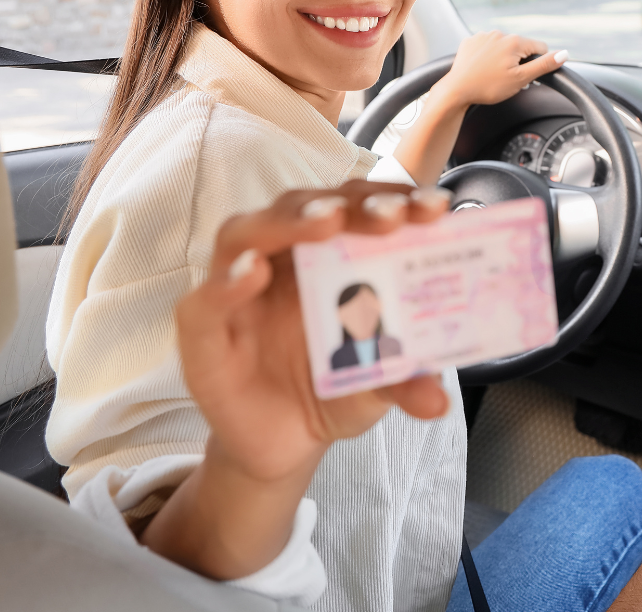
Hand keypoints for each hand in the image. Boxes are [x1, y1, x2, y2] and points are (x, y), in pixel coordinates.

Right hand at [145, 181, 453, 579]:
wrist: (287, 443)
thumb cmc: (335, 388)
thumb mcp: (379, 382)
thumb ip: (407, 379)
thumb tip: (437, 397)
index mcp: (332, 256)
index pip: (358, 208)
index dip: (395, 199)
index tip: (435, 207)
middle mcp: (283, 258)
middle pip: (305, 207)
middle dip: (348, 204)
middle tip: (388, 215)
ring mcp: (238, 290)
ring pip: (247, 232)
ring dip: (288, 222)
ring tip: (327, 222)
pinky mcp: (204, 332)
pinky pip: (205, 300)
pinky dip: (227, 282)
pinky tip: (251, 272)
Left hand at [432, 30, 566, 108]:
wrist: (456, 90)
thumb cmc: (488, 87)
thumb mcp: (521, 79)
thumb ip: (544, 65)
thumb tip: (564, 54)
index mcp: (514, 41)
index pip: (540, 48)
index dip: (537, 64)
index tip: (526, 77)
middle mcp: (499, 34)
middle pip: (521, 47)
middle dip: (519, 62)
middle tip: (508, 80)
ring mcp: (483, 36)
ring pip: (503, 47)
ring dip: (504, 59)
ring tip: (493, 76)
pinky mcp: (471, 41)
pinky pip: (487, 47)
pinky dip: (488, 57)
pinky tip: (482, 69)